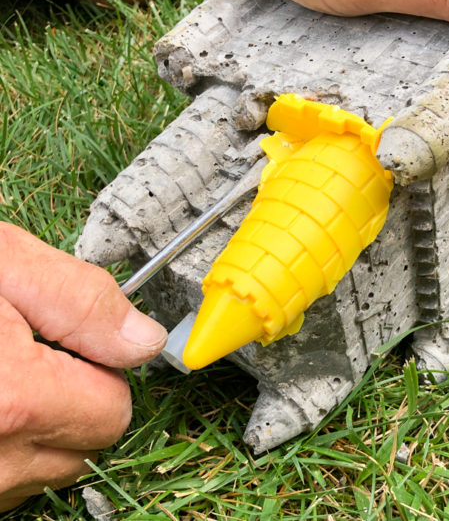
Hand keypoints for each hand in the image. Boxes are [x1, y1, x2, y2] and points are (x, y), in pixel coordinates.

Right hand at [0, 222, 166, 511]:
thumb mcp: (3, 265)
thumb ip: (83, 303)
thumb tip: (144, 342)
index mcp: (9, 402)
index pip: (112, 412)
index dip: (104, 369)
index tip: (73, 341)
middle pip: (80, 448)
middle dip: (75, 399)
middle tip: (26, 351)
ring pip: (38, 473)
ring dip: (33, 427)